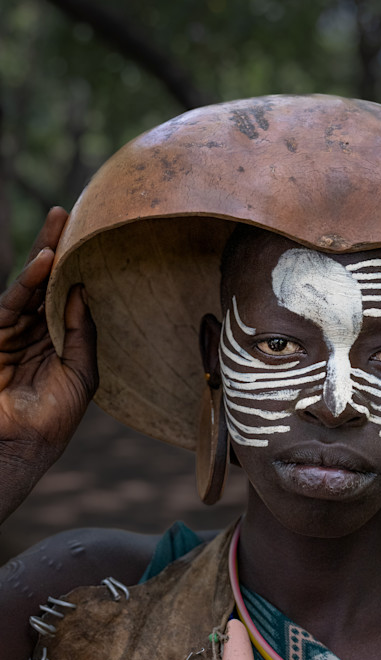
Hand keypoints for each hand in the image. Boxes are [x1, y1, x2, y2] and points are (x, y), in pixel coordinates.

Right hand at [0, 207, 97, 520]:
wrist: (21, 445)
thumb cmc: (54, 417)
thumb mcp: (80, 375)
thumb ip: (81, 333)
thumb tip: (82, 292)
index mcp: (58, 340)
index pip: (67, 296)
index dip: (76, 270)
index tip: (90, 240)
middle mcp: (36, 330)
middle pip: (47, 282)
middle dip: (57, 249)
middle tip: (67, 215)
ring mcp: (13, 331)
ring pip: (29, 286)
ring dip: (43, 255)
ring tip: (58, 224)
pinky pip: (12, 302)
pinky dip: (27, 282)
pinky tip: (45, 261)